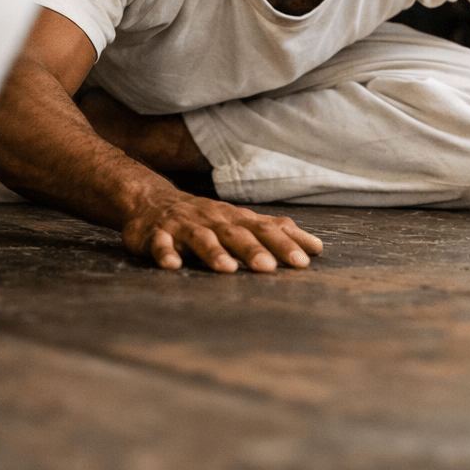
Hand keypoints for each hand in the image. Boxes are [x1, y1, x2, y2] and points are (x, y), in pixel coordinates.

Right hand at [121, 191, 322, 272]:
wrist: (153, 201)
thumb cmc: (207, 218)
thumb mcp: (241, 221)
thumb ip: (276, 232)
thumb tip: (316, 246)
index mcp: (235, 219)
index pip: (263, 229)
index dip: (283, 244)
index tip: (303, 262)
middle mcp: (213, 220)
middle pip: (235, 233)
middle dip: (252, 250)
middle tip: (269, 268)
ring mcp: (184, 227)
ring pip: (200, 238)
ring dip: (214, 252)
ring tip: (227, 269)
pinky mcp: (156, 235)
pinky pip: (160, 244)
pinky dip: (166, 253)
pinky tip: (172, 265)